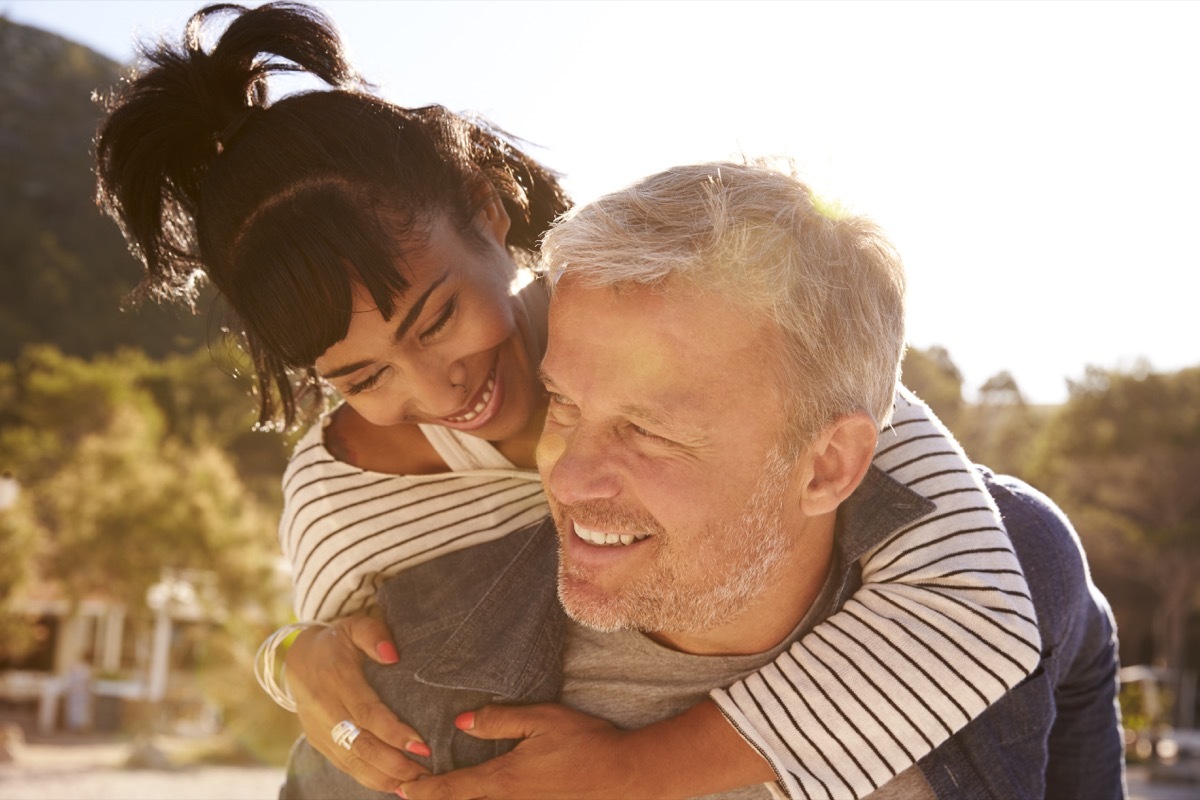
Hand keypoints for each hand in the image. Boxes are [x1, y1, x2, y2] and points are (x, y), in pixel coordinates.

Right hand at [285, 613, 431, 792]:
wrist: (298, 658)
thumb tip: (392, 654)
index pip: (367, 712)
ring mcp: (319, 730)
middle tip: (425, 773)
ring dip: (384, 777)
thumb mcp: (354, 626)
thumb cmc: (338, 641)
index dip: (393, 732)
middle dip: (393, 763)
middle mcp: (325, 709)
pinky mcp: (318, 742)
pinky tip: (393, 785)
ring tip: (415, 784)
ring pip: (351, 761)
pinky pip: (344, 765)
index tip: (421, 745)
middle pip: (360, 744)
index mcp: (336, 680)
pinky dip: (368, 779)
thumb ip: (374, 634)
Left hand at [398, 703, 637, 799]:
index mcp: (504, 779)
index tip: (402, 790)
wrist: (626, 776)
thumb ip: (499, 720)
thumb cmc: (587, 743)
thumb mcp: (542, 720)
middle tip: (407, 794)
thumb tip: (460, 723)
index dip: (423, 791)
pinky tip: (484, 796)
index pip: (451, 789)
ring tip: (439, 797)